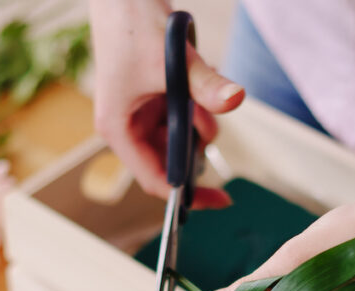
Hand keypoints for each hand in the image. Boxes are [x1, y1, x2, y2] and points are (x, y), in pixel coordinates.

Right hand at [88, 0, 244, 208]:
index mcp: (119, 129)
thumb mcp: (172, 60)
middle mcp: (126, 127)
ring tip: (204, 103)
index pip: (155, 179)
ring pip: (178, 140)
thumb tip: (235, 100)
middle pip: (168, 163)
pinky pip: (181, 118)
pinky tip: (201, 89)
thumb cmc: (131, 25)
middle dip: (196, 153)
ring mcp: (139, 113)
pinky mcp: (152, 99)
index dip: (187, 195)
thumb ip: (205, 85)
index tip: (220, 200)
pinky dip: (197, 110)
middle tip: (214, 134)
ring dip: (199, 128)